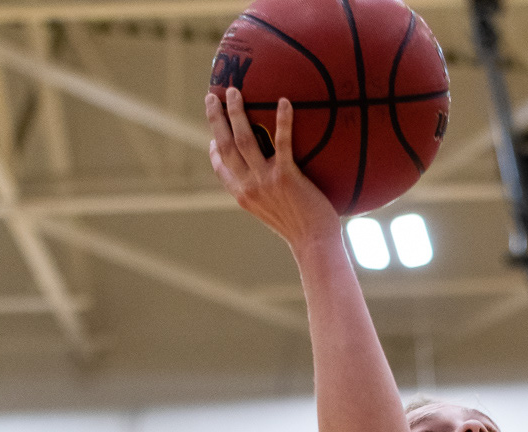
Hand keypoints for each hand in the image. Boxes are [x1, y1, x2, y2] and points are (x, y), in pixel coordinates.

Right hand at [206, 89, 339, 253]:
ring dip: (236, 111)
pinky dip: (283, 120)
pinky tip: (284, 102)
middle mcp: (249, 186)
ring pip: (244, 138)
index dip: (214, 149)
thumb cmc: (302, 231)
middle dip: (216, 118)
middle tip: (212, 96)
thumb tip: (275, 183)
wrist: (315, 244)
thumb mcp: (277, 215)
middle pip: (225, 145)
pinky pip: (282, 141)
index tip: (213, 136)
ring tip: (235, 91)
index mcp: (244, 196)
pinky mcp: (286, 176)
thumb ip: (268, 196)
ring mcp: (265, 180)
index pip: (221, 168)